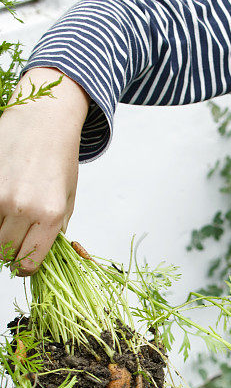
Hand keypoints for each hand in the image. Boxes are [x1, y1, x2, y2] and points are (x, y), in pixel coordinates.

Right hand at [0, 67, 89, 274]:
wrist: (43, 120)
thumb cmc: (59, 159)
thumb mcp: (67, 198)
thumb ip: (56, 230)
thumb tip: (43, 255)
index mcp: (50, 215)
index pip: (30, 261)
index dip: (26, 267)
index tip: (25, 263)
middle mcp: (23, 208)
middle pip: (5, 252)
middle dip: (9, 252)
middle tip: (15, 240)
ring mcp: (0, 195)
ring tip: (9, 220)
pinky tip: (2, 206)